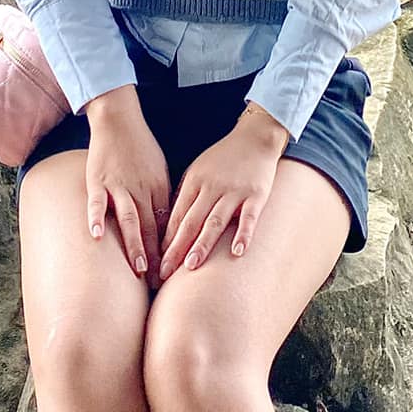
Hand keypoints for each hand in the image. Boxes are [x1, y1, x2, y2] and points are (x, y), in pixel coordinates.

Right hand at [85, 97, 172, 281]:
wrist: (119, 119)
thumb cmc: (141, 146)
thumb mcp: (160, 170)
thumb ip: (162, 197)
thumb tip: (167, 226)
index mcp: (159, 187)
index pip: (167, 225)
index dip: (170, 250)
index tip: (174, 273)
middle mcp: (141, 189)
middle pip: (151, 228)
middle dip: (156, 257)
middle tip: (159, 283)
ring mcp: (119, 185)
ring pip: (129, 219)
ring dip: (135, 245)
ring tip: (139, 269)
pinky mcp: (97, 180)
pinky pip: (98, 201)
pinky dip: (97, 218)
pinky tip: (97, 237)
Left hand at [158, 112, 286, 278]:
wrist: (255, 137)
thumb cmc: (224, 158)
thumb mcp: (198, 171)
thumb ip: (186, 195)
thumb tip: (170, 227)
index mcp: (194, 182)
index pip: (176, 216)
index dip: (165, 241)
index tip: (156, 262)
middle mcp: (212, 187)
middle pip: (190, 222)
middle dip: (176, 249)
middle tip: (164, 274)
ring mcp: (234, 191)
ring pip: (215, 221)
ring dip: (202, 245)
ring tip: (191, 267)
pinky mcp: (256, 194)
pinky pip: (249, 217)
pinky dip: (243, 234)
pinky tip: (237, 252)